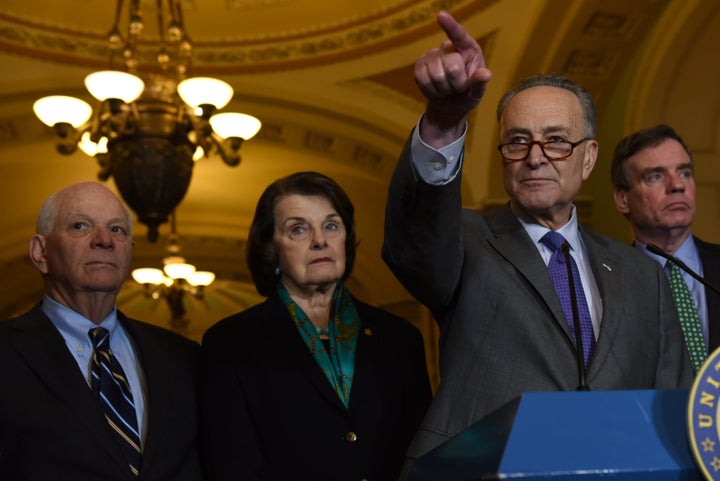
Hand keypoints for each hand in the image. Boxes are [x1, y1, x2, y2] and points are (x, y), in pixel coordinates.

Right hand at [415, 11, 491, 145]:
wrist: (449, 107)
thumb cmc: (467, 96)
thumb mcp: (477, 92)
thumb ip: (480, 83)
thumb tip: (485, 74)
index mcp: (468, 49)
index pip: (459, 36)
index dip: (450, 26)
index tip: (441, 15)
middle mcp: (449, 48)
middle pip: (451, 66)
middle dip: (455, 84)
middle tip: (457, 88)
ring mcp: (432, 55)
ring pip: (435, 75)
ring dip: (442, 89)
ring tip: (446, 89)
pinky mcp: (419, 65)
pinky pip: (422, 79)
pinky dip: (430, 90)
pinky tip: (436, 90)